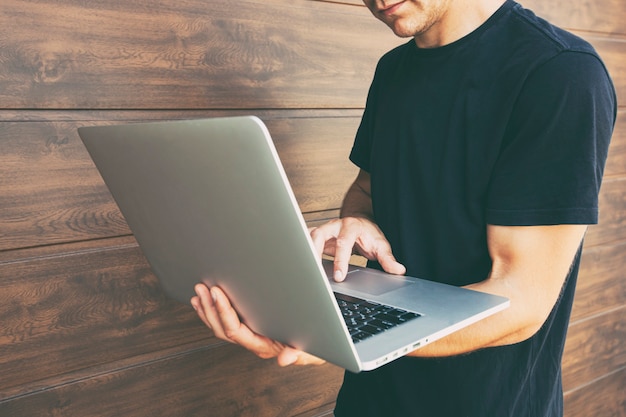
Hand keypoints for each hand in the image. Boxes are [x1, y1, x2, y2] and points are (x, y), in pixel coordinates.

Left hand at [191, 283, 325, 366]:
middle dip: (210, 307)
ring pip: (219, 326)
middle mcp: (252, 342)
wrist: (320, 344)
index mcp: (263, 345)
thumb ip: (298, 355)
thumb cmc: (314, 346)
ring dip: (207, 308)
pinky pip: (224, 323)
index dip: (223, 311)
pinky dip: (212, 311)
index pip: (235, 331)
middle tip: (203, 287)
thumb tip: (284, 360)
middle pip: (222, 328)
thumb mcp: (311, 350)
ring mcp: (249, 336)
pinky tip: (204, 302)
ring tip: (199, 292)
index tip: (217, 293)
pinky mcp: (249, 328)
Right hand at [309, 216, 405, 281]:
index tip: (339, 276)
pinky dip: (302, 250)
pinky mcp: (318, 235)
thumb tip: (399, 270)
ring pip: (310, 236)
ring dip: (306, 251)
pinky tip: (300, 264)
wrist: (360, 221)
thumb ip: (388, 259)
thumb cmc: (369, 234)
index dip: (340, 260)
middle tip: (316, 272)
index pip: (344, 242)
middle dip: (316, 252)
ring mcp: (325, 229)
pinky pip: (306, 240)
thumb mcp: (381, 245)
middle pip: (320, 234)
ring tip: (305, 270)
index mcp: (352, 226)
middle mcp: (336, 225)